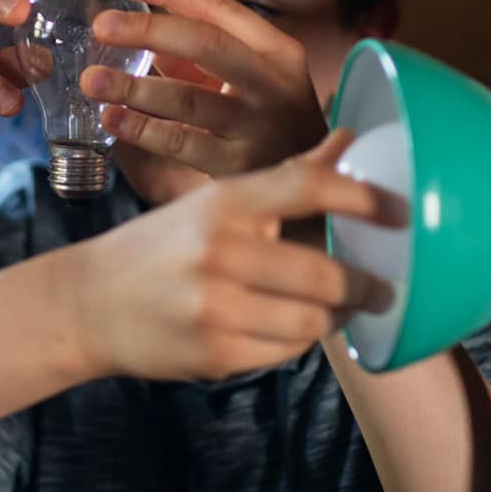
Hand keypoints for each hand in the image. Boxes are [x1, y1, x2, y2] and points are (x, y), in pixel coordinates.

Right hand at [73, 132, 394, 380]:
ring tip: (343, 309)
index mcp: (224, 202)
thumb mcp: (215, 201)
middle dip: (365, 284)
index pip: (309, 189)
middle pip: (325, 273)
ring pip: (312, 320)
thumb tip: (350, 138)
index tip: (402, 212)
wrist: (88, 303)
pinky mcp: (215, 353)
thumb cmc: (164, 246)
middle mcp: (220, 251)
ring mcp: (216, 306)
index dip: (364, 200)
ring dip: (336, 317)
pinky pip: (286, 352)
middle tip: (385, 286)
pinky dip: (299, 341)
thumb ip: (288, 177)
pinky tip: (293, 327)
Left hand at [81, 0, 327, 177]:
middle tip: (102, 25)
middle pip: (206, 44)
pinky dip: (142, 129)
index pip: (220, 8)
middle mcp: (272, 83)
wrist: (315, 184)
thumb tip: (142, 32)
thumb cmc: (268, 119)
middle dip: (149, 29)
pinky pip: (181, 142)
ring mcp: (257, 125)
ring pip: (189, 99)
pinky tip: (111, 118)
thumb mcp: (250, 78)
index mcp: (276, 50)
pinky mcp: (239, 166)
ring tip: (92, 80)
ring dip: (135, 87)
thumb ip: (201, 55)